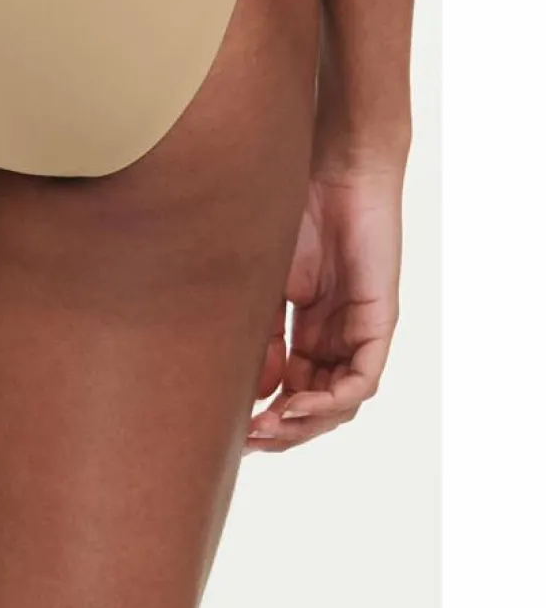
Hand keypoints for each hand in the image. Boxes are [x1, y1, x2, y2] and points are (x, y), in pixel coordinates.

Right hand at [247, 164, 403, 450]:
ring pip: (340, 402)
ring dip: (304, 424)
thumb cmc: (291, 210)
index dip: (263, 417)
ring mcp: (359, 330)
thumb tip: (253, 392)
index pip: (289, 391)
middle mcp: (336, 337)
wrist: (330, 164)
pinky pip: (362, 379)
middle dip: (281, 431)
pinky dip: (331, 401)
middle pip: (315, 406)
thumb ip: (261, 338)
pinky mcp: (378, 320)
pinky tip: (297, 405)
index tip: (229, 431)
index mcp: (307, 330)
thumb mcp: (263, 286)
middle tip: (246, 442)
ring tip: (268, 428)